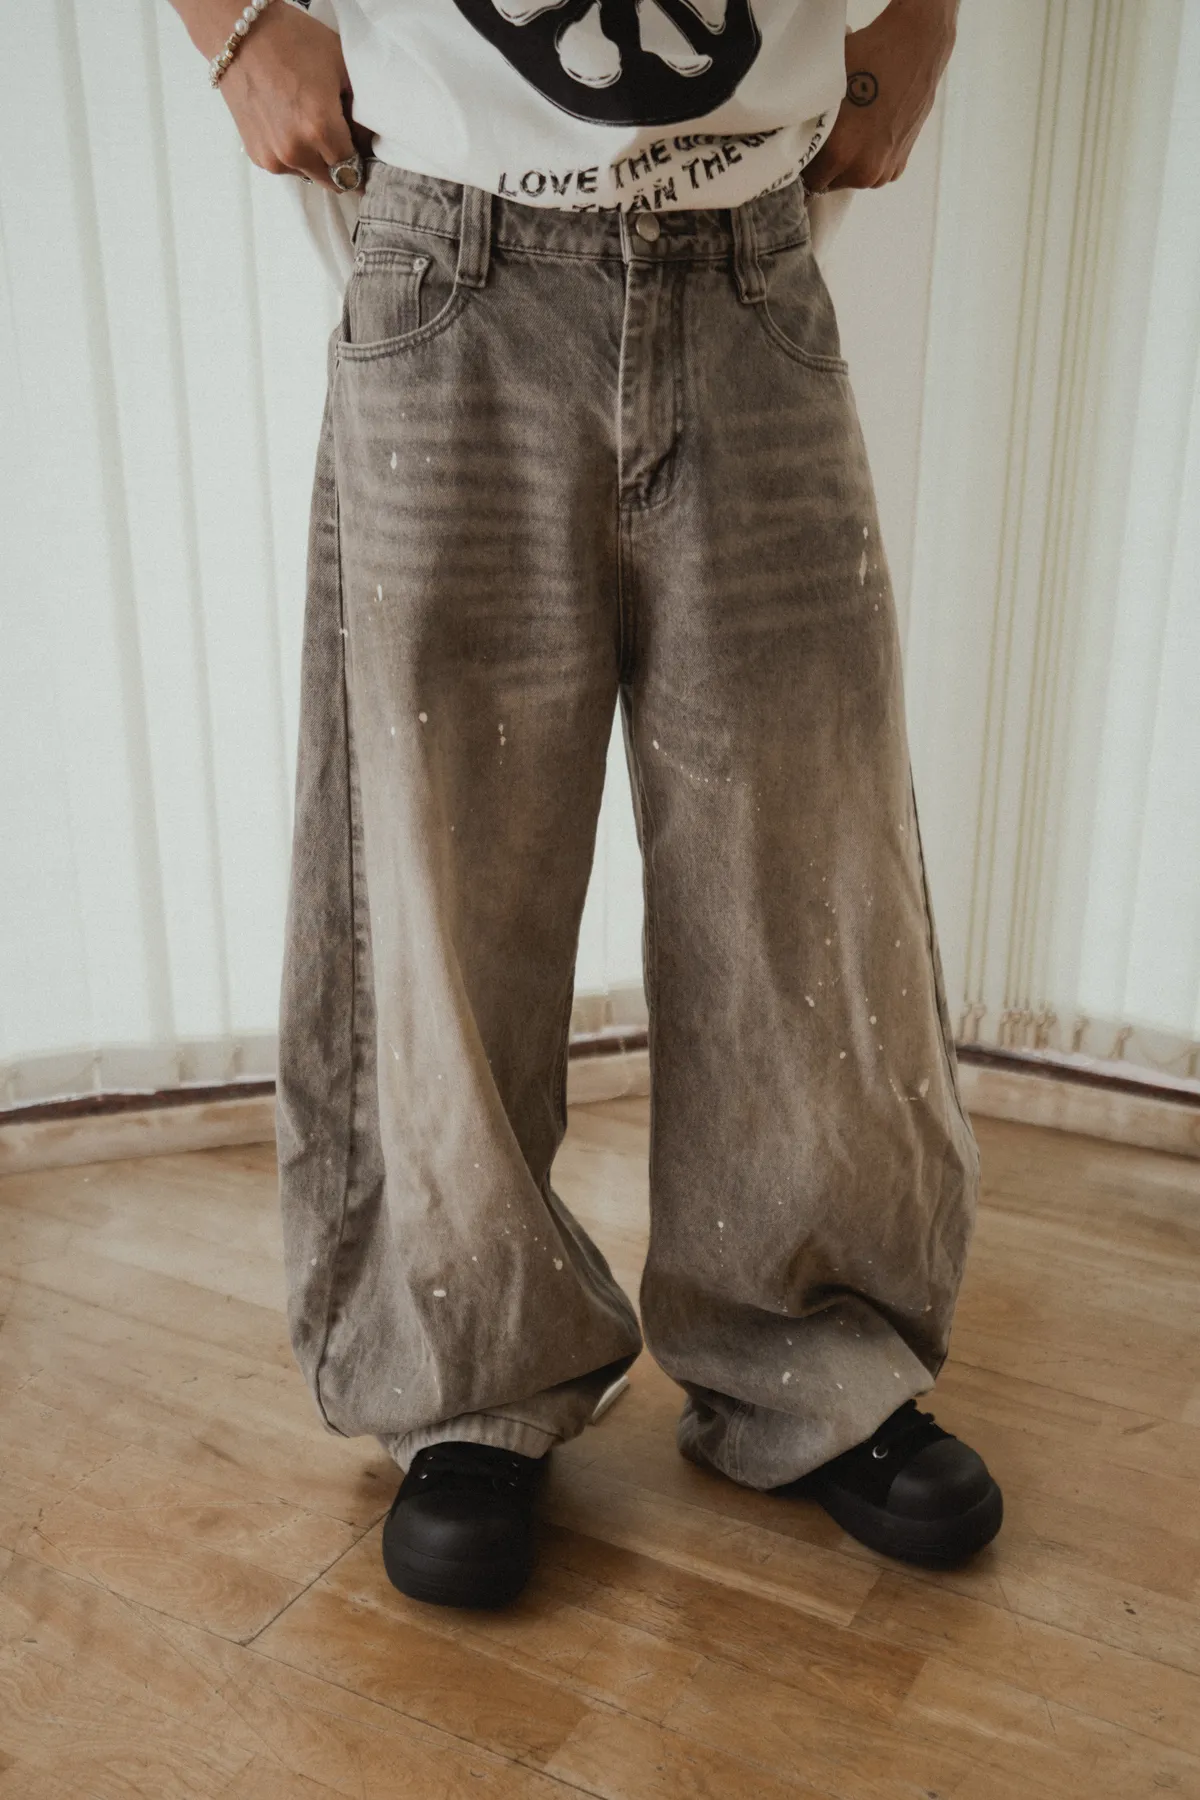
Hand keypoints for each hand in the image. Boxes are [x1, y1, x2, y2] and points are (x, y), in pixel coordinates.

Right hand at [213, 1, 372, 190]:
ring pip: (311, 176)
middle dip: (344, 167)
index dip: (365, 163)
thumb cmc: (293, 42)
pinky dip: (295, 155)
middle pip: (335, 181)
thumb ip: (360, 112)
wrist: (239, 35)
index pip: (356, 171)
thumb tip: (367, 142)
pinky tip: (289, 125)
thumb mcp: (341, 67)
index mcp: (321, 129)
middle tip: (343, 141)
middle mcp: (296, 151)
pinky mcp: (257, 156)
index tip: (365, 154)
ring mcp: (274, 157)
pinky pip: (287, 168)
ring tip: (310, 126)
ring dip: (318, 162)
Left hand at [803, 0, 957, 192]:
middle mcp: (862, 171)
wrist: (914, 48)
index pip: (807, 179)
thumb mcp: (826, 90)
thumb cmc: (864, 58)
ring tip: (852, 133)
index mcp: (839, 154)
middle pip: (830, 182)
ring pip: (853, 178)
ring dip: (848, 164)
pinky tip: (872, 133)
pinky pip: (875, 171)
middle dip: (825, 165)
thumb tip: (795, 140)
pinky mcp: (901, 164)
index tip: (803, 148)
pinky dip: (870, 159)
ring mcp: (884, 170)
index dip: (804, 163)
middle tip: (828, 137)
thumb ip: (811, 125)